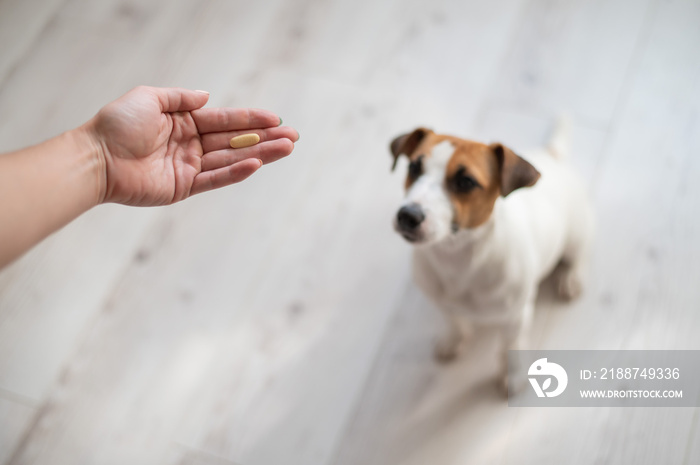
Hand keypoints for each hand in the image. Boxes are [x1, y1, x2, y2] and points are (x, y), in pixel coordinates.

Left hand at [86, 86, 297, 205]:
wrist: (96, 158)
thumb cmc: (117, 125)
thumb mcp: (149, 98)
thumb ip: (180, 98)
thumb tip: (208, 96)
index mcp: (184, 123)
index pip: (225, 120)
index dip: (251, 119)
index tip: (276, 118)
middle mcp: (192, 145)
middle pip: (235, 140)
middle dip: (265, 138)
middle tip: (293, 136)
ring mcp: (190, 167)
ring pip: (232, 159)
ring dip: (260, 153)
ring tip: (286, 148)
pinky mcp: (185, 187)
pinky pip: (216, 178)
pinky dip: (236, 172)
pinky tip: (256, 163)